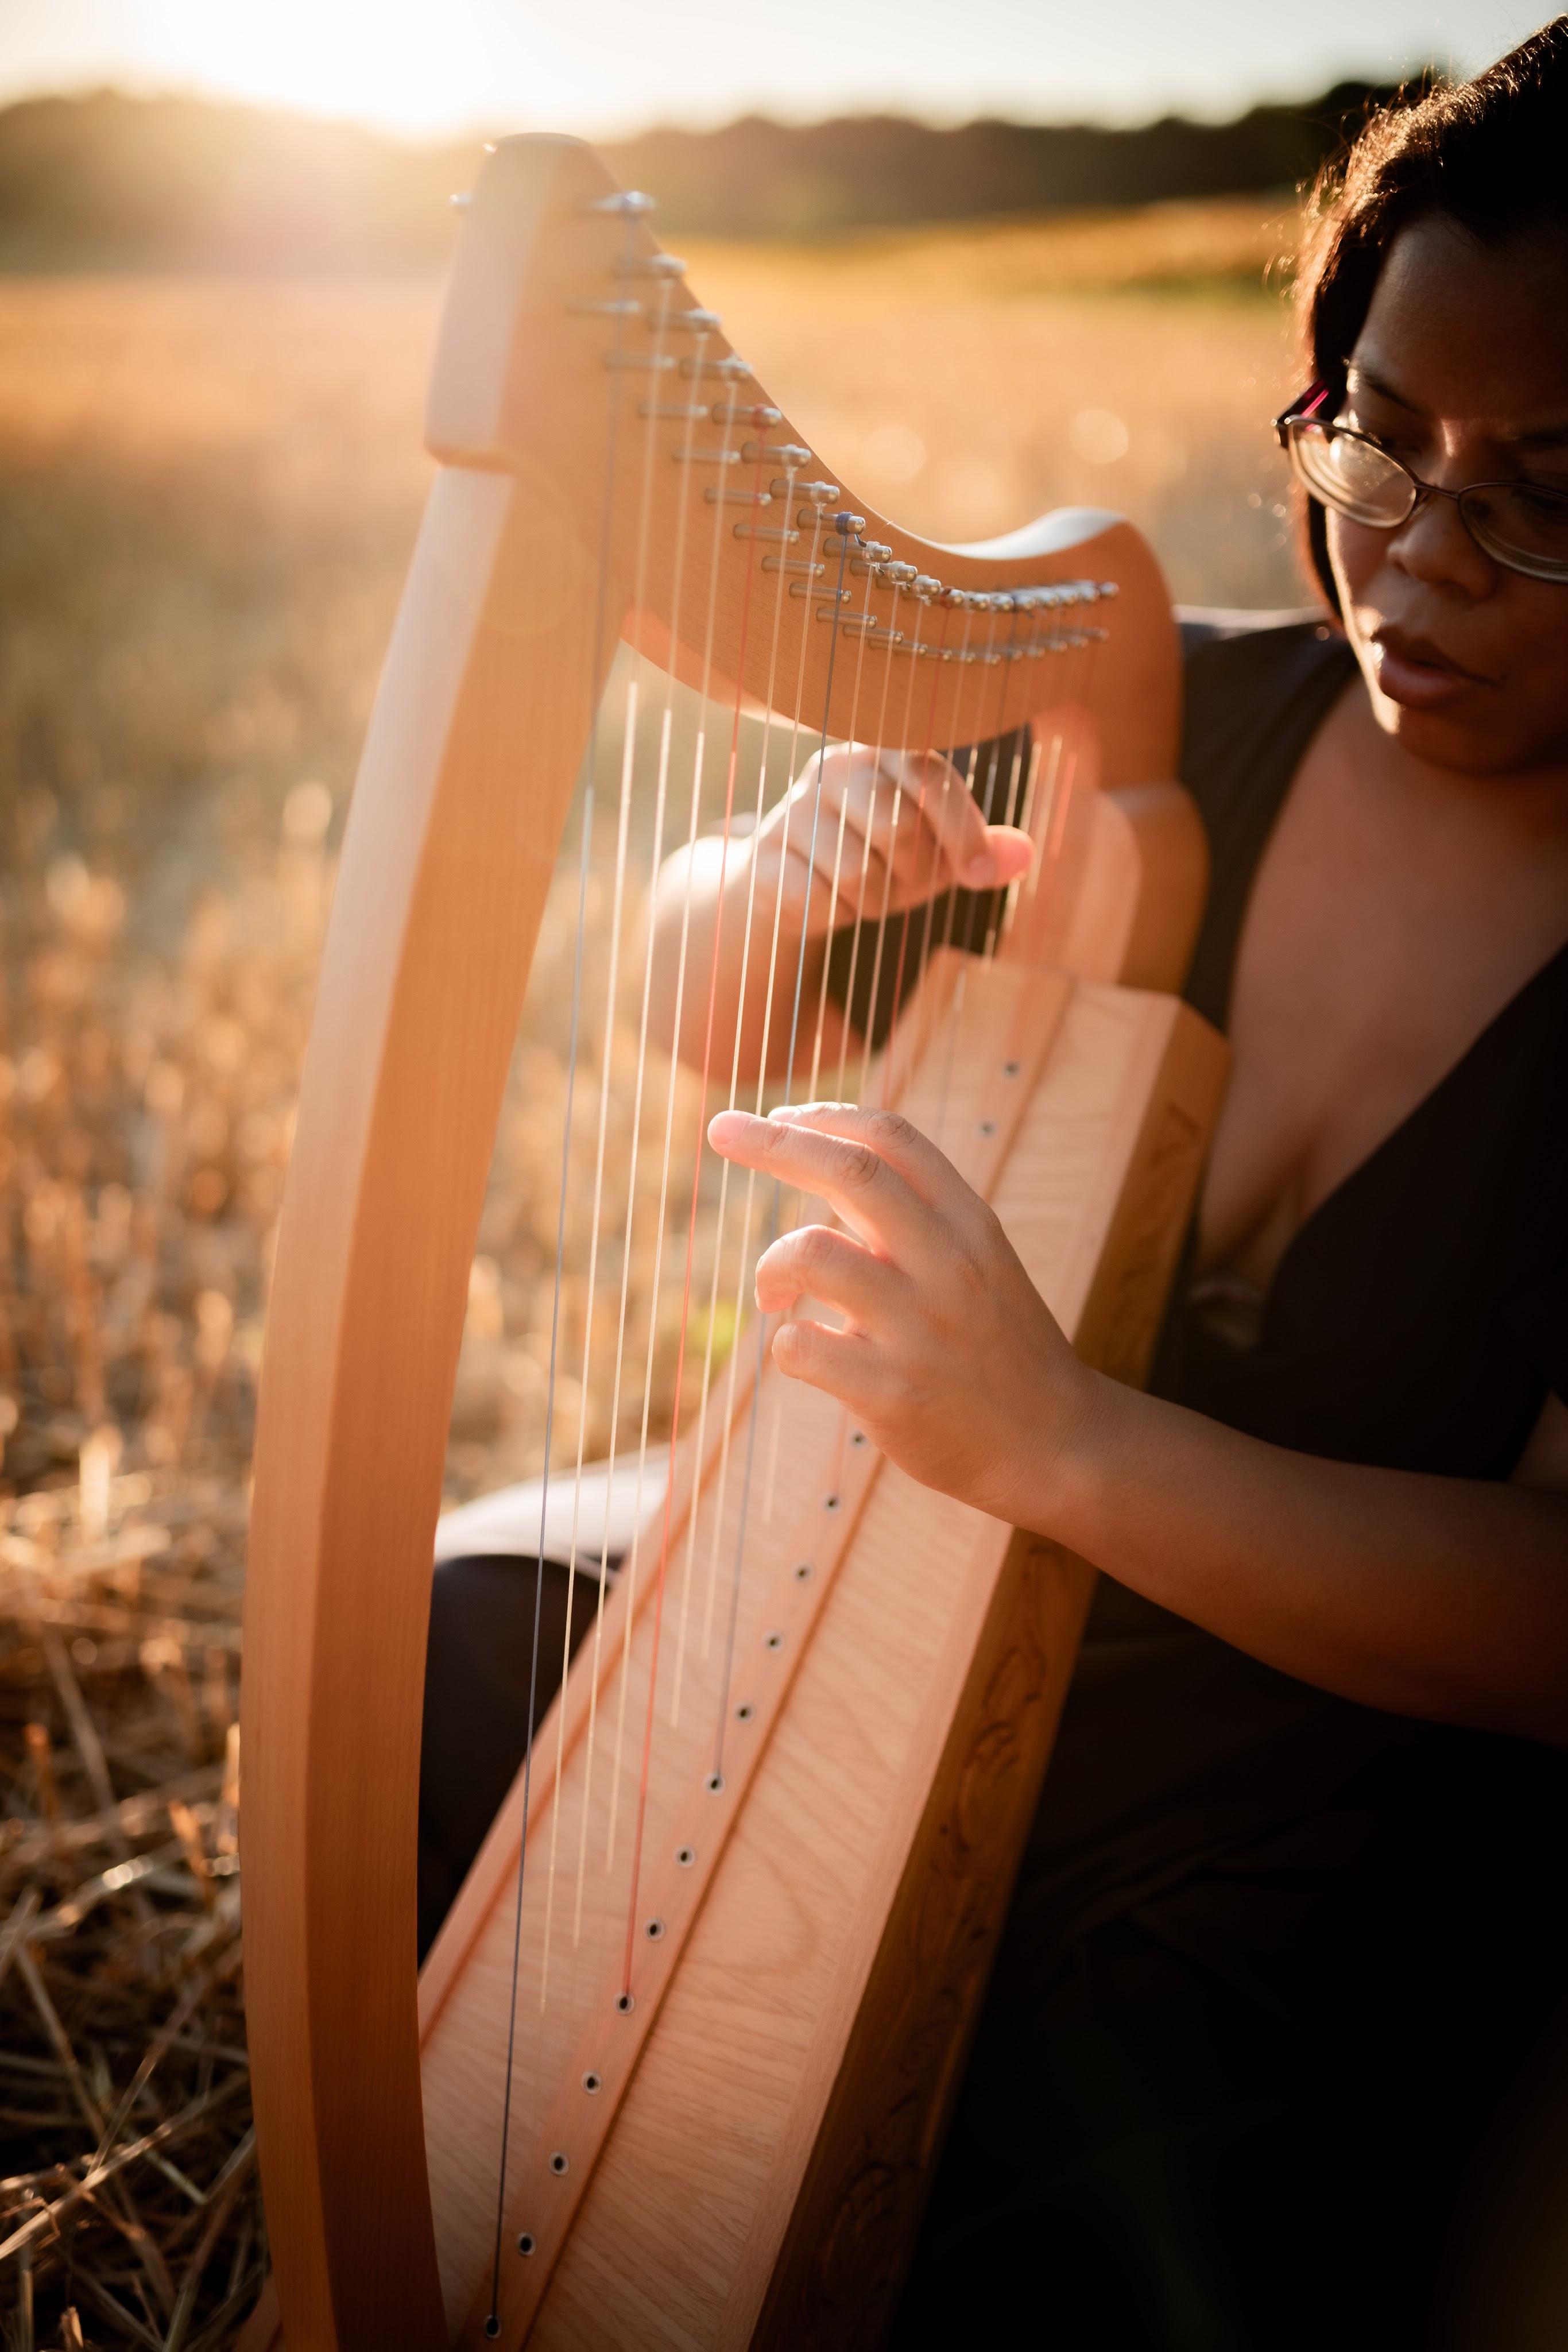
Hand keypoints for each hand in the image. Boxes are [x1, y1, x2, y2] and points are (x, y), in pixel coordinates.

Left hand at [706, 1100, 1099, 1527]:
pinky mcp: (891, 1393)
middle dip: (772, 1141)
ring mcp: (920, 1329)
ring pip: (811, 1252)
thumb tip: (816, 1152)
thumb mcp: (976, 1261)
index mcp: (970, 1223)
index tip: (776, 1113)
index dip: (824, 1115)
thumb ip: (909, 1213)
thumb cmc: (996, 1347)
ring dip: (770, 1265)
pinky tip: (804, 1352)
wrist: (1055, 1446)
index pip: (891, 1137)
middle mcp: (947, 1265)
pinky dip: (784, 1341)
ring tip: (773, 1294)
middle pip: (848, 1170)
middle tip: (719, 1128)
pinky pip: (799, 1346)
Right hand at [740, 744, 1033, 945]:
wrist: (792, 879)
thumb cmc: (879, 854)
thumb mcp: (938, 851)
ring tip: (866, 894)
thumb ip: (980, 852)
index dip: (963, 830)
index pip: (932, 776)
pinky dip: (835, 919)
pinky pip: (814, 902)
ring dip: (875, 903)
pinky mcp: (761, 859)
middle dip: (915, 876)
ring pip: (858, 874)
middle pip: (897, 830)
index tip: (978, 874)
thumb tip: (1024, 856)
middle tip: (907, 885)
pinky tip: (829, 906)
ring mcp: (791, 812)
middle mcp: (833, 768)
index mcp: (884, 750)